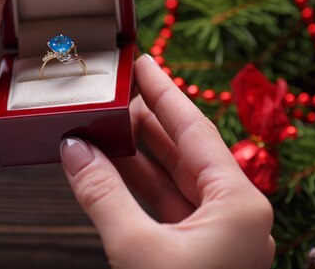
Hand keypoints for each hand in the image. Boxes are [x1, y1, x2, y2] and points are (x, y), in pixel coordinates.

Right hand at [60, 54, 274, 268]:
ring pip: (178, 180)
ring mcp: (221, 237)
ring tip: (111, 126)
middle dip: (150, 121)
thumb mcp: (136, 248)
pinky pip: (171, 207)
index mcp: (240, 206)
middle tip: (121, 93)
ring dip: (142, 155)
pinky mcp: (202, 255)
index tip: (142, 64)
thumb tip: (75, 149)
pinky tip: (115, 170)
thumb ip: (103, 193)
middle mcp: (237, 216)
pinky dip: (143, 187)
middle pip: (188, 152)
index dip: (165, 93)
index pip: (195, 131)